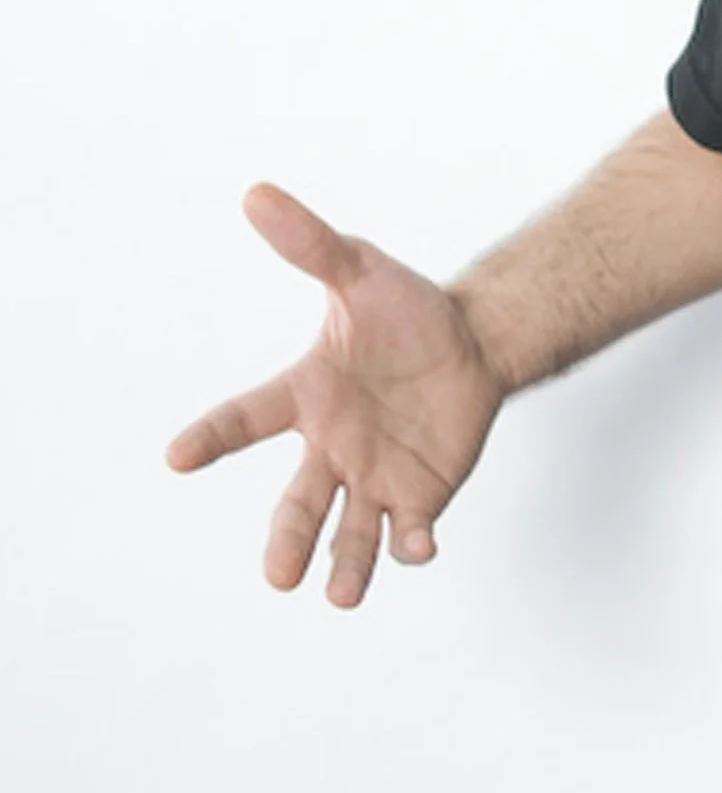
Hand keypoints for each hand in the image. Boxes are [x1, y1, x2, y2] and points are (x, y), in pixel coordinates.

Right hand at [169, 184, 506, 604]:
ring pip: (350, 533)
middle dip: (288, 540)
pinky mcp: (421, 493)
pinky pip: (411, 530)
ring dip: (345, 567)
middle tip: (278, 576)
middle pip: (299, 502)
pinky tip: (418, 549)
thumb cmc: (405, 309)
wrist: (474, 341)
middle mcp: (332, 447)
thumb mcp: (359, 271)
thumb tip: (257, 193)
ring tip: (338, 598)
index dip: (212, 436)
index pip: (248, 416)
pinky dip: (413, 544)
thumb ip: (311, 245)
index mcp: (305, 396)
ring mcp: (374, 475)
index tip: (176, 455)